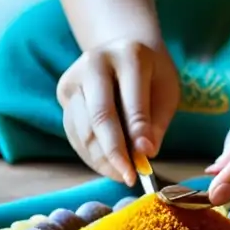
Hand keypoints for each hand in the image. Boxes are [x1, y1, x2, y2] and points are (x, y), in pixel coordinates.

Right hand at [57, 39, 179, 184]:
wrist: (123, 52)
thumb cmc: (151, 76)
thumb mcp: (166, 91)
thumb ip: (156, 122)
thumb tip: (145, 153)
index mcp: (129, 55)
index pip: (132, 100)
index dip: (137, 133)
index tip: (146, 160)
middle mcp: (95, 62)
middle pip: (100, 115)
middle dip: (115, 152)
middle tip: (129, 177)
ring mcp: (75, 77)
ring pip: (83, 128)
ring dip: (102, 158)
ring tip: (123, 174)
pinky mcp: (64, 93)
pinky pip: (74, 132)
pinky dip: (91, 154)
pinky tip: (109, 165)